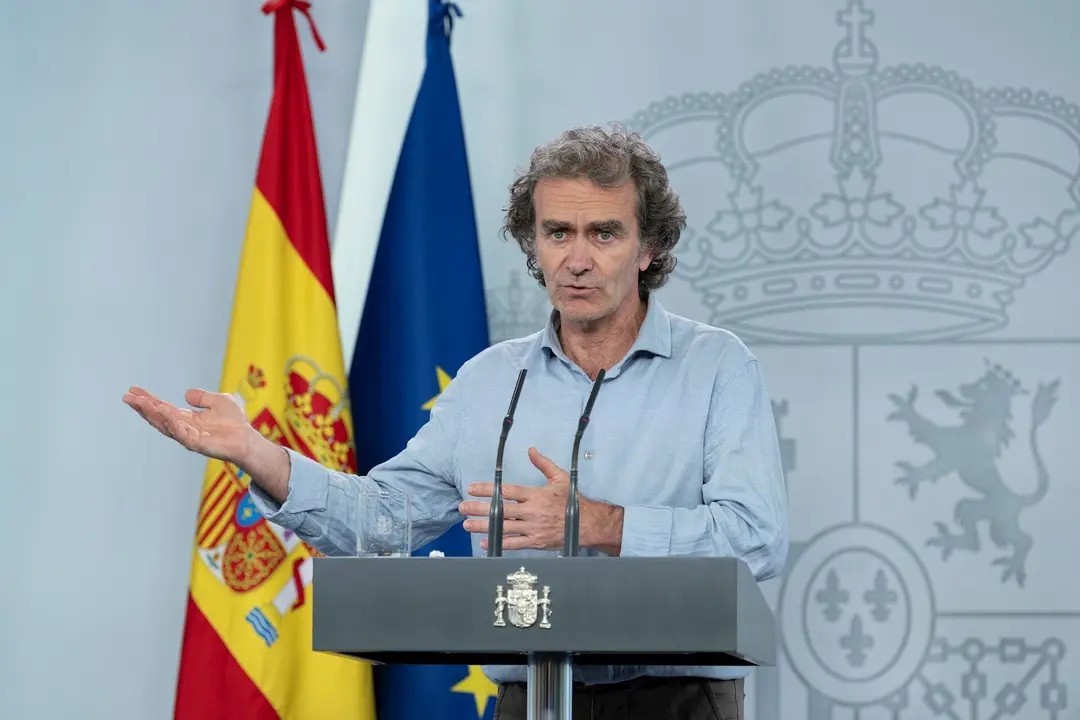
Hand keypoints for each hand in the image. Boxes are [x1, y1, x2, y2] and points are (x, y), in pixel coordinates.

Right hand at [122, 386, 259, 465]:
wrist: (247, 439)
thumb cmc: (235, 423)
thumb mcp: (219, 401)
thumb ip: (202, 397)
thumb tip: (186, 394)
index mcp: (186, 419)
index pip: (162, 408)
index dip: (148, 399)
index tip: (133, 389)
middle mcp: (183, 428)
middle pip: (158, 417)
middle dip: (142, 407)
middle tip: (127, 396)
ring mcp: (188, 437)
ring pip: (165, 425)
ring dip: (151, 414)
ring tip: (140, 402)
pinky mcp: (196, 444)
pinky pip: (180, 433)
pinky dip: (171, 423)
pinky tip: (163, 412)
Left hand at [459, 447, 622, 553]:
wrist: (587, 524)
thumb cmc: (572, 500)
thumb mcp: (560, 477)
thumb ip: (543, 464)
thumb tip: (531, 450)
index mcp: (535, 494)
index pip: (507, 491)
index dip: (488, 489)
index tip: (472, 488)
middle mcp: (531, 511)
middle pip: (500, 510)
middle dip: (479, 509)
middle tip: (462, 507)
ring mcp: (532, 528)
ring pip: (503, 527)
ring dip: (484, 526)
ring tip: (467, 525)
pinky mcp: (535, 542)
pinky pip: (514, 544)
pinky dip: (499, 543)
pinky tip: (485, 542)